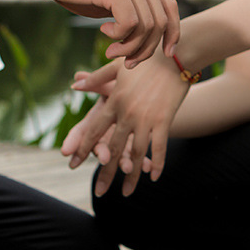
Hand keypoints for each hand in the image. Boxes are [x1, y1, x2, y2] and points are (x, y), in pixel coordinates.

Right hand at [29, 0, 179, 67]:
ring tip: (111, 52)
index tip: (167, 54)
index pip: (170, 7)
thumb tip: (141, 39)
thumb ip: (127, 13)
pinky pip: (130, 23)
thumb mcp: (107, 0)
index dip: (173, 33)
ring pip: (146, 27)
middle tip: (127, 63)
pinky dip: (119, 37)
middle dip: (146, 50)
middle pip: (160, 23)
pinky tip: (104, 33)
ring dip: (129, 48)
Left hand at [61, 52, 187, 195]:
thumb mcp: (117, 68)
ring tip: (126, 193)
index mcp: (113, 102)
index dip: (83, 148)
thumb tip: (74, 85)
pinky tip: (153, 178)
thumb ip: (95, 80)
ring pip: (136, 154)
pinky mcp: (163, 121)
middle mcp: (127, 113)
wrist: (175, 56)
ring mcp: (146, 119)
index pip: (94, 130)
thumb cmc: (144, 61)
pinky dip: (156, 164)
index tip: (74, 164)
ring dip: (131, 176)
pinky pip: (159, 148)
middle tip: (99, 192)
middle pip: (114, 149)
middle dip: (105, 172)